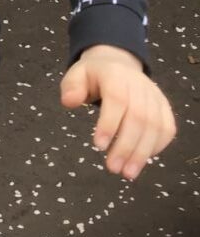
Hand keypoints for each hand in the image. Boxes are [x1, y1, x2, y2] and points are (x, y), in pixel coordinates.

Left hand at [60, 44, 175, 179]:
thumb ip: (71, 88)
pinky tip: (142, 161)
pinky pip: (167, 129)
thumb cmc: (94, 76)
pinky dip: (156, 147)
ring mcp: (155, 96)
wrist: (118, 64)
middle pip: (139, 117)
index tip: (98, 146)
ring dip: (142, 152)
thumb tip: (69, 102)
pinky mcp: (164, 107)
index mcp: (115, 74)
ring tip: (128, 173)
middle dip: (126, 146)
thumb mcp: (76, 75)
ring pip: (155, 126)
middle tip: (113, 168)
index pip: (117, 99)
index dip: (109, 124)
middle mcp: (140, 85)